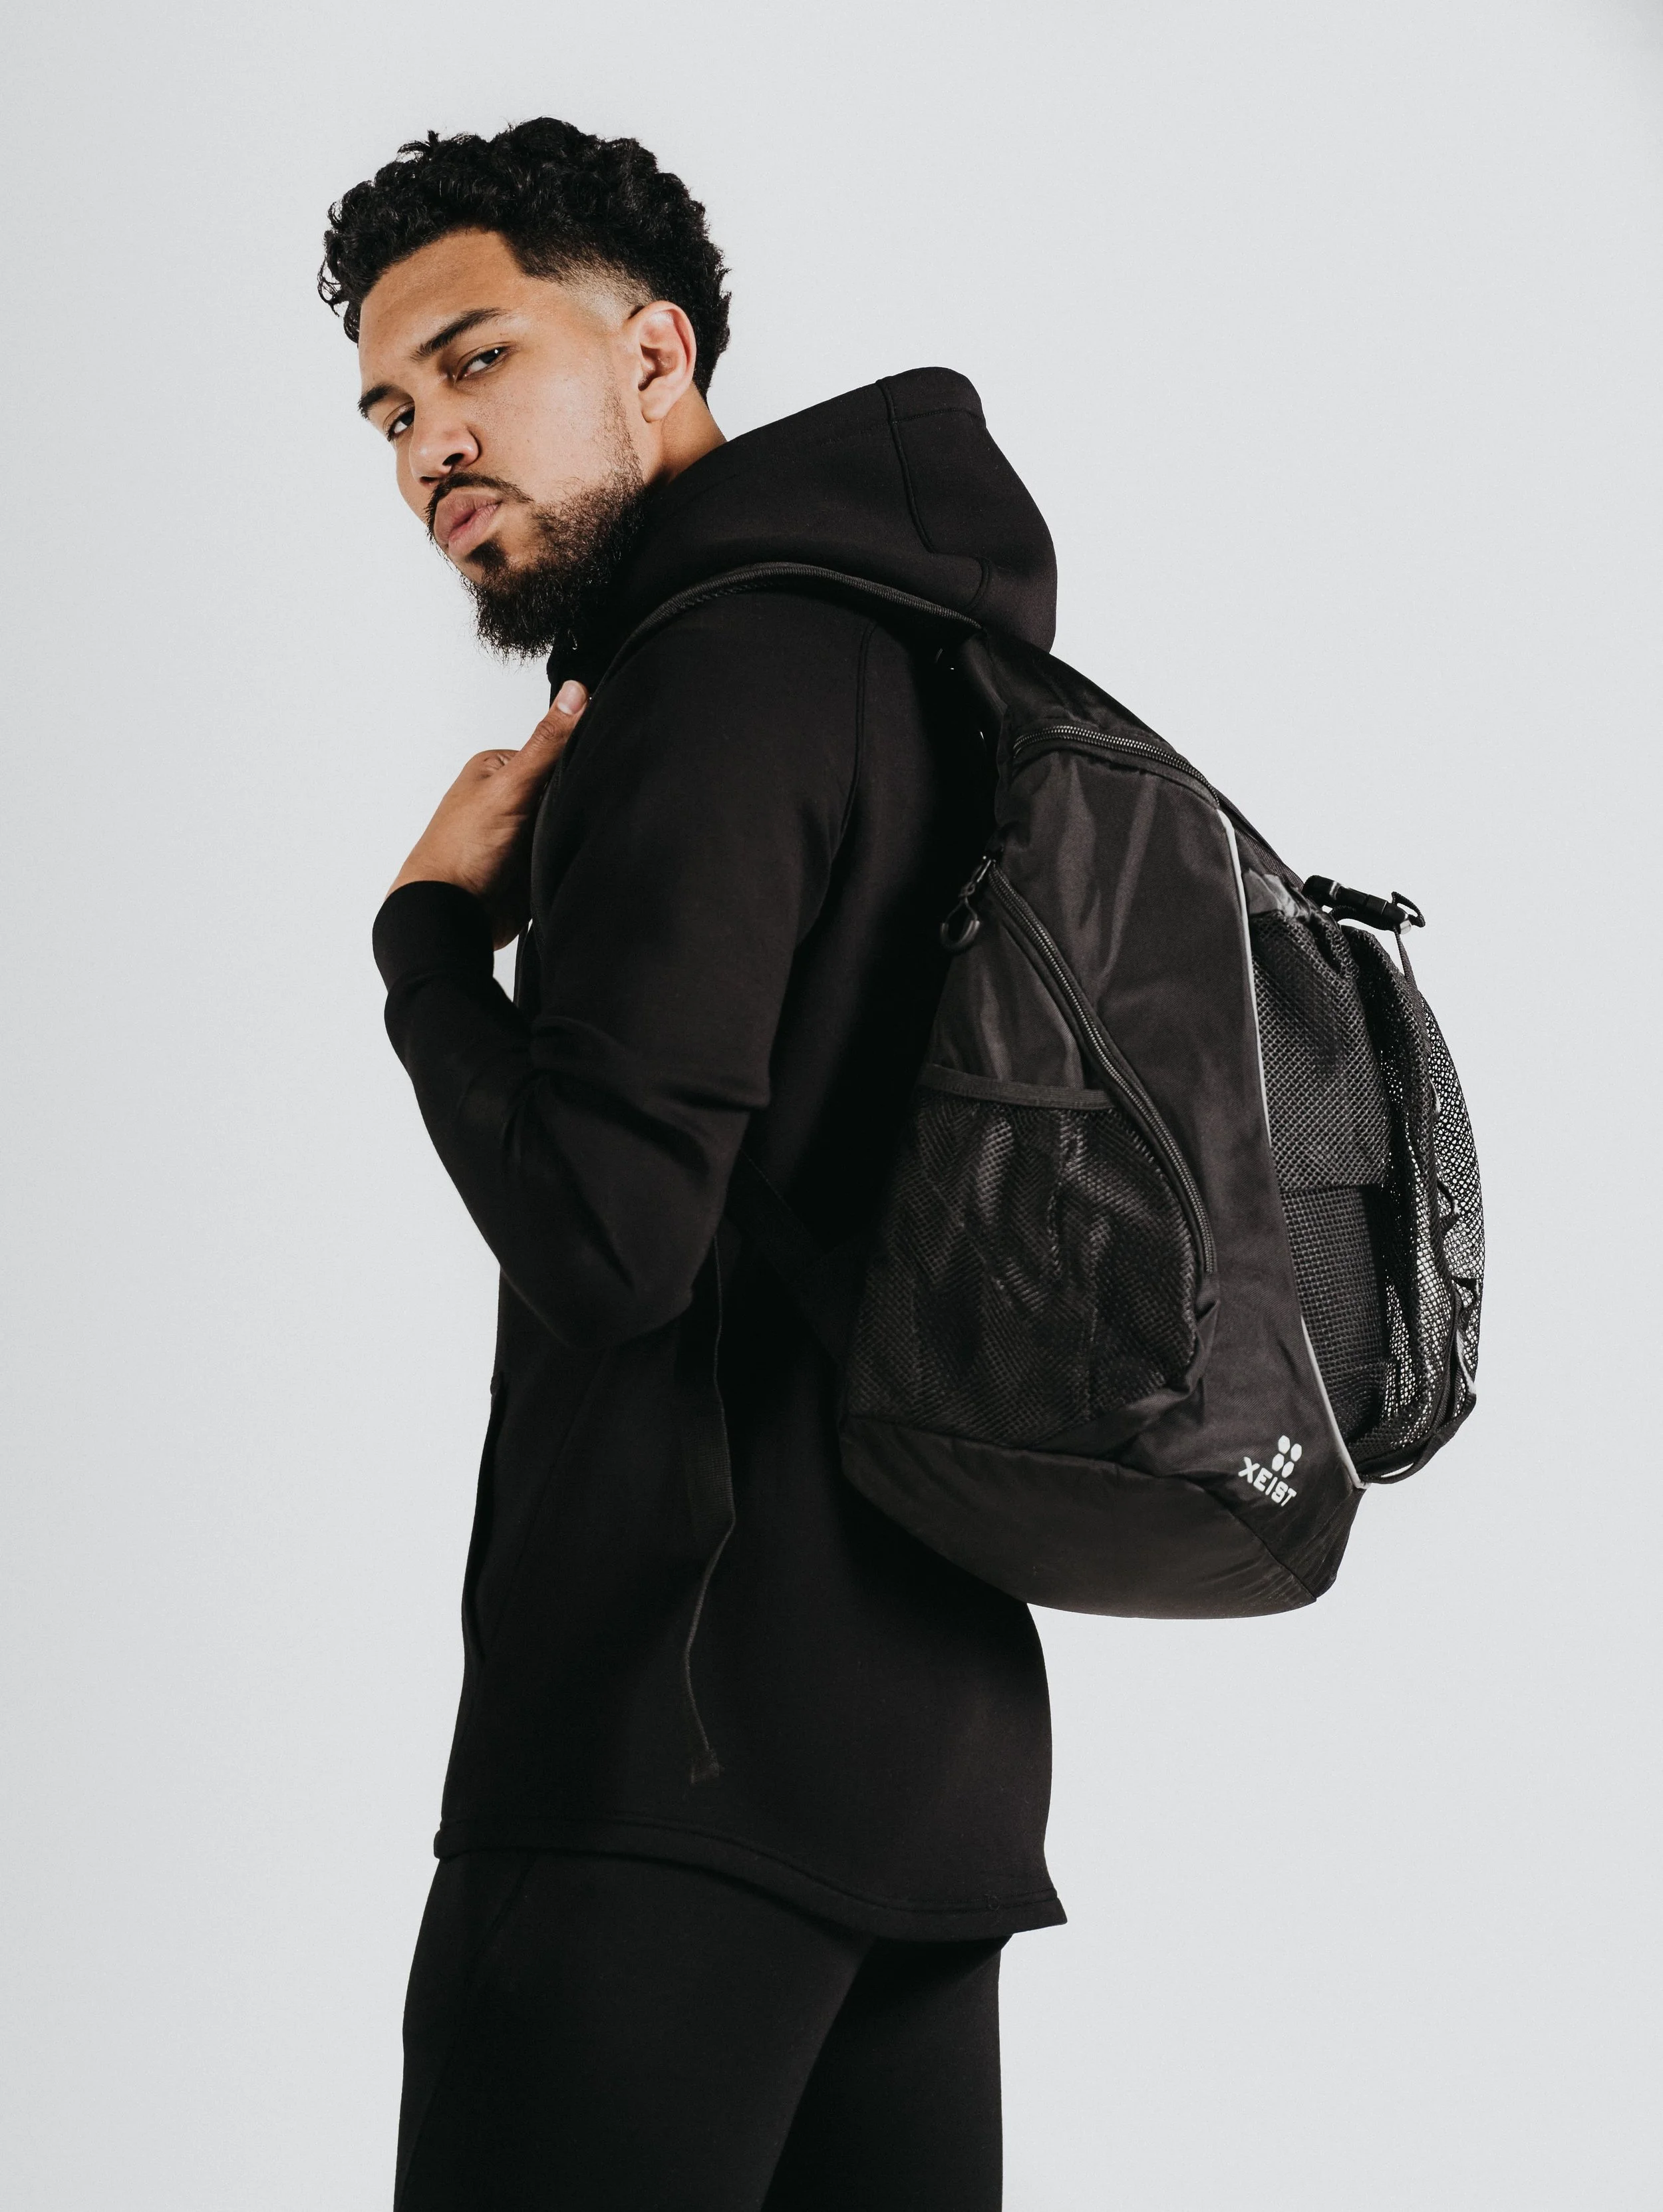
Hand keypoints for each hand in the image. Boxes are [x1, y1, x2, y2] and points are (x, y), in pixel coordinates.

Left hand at [389, 680, 587, 947]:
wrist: (451, 916)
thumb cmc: (462, 851)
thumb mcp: (510, 786)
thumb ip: (547, 743)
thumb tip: (576, 693)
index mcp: (498, 767)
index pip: (555, 749)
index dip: (578, 760)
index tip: (592, 772)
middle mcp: (509, 796)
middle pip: (563, 787)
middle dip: (575, 800)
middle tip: (576, 812)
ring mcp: (520, 832)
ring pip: (568, 821)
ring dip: (573, 831)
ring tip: (569, 838)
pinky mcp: (531, 865)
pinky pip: (564, 852)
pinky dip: (569, 855)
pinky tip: (573, 856)